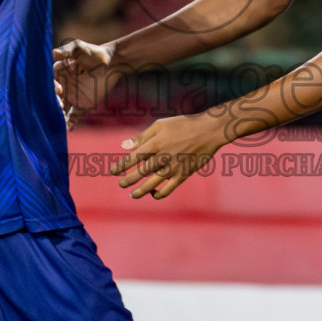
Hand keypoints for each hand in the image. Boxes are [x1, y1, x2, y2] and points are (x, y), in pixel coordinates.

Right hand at [54, 39, 121, 128]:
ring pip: (61, 109)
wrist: (114, 62)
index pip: (49, 83)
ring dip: (59, 115)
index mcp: (58, 74)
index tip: (59, 91)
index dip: (52, 88)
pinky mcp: (82, 105)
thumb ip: (67, 50)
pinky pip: (73, 116)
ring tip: (60, 120)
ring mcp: (71, 97)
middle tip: (59, 106)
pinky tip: (68, 129)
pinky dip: (69, 123)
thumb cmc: (94, 52)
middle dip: (53, 104)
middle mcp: (63, 87)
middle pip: (53, 98)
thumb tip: (53, 53)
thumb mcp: (79, 48)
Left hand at [109, 113, 225, 199]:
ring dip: (139, 192)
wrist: (208, 131)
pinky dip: (159, 194)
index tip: (113, 171)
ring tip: (132, 195)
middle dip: (127, 181)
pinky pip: (168, 189)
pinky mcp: (183, 175)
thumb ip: (141, 137)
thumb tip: (123, 146)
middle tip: (121, 184)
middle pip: (139, 173)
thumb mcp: (160, 125)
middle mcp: (162, 157)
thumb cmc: (182, 125)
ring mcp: (173, 168)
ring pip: (152, 185)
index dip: (121, 166)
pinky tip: (153, 194)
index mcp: (155, 144)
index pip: (132, 158)